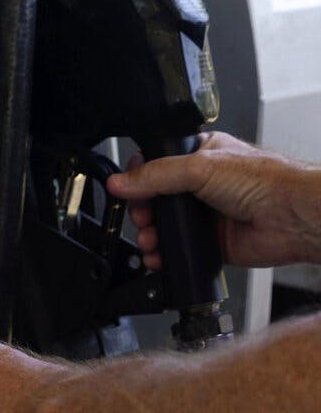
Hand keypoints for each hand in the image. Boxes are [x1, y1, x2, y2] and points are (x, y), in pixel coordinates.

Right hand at [106, 131, 320, 267]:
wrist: (293, 217)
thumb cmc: (265, 181)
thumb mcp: (199, 167)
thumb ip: (155, 175)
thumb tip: (120, 182)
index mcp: (198, 156)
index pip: (155, 165)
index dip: (138, 178)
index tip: (126, 190)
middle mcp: (201, 185)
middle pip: (155, 200)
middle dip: (142, 212)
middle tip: (141, 218)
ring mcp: (205, 215)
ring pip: (164, 227)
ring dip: (150, 235)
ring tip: (149, 240)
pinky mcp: (210, 242)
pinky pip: (178, 251)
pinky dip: (164, 256)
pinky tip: (158, 257)